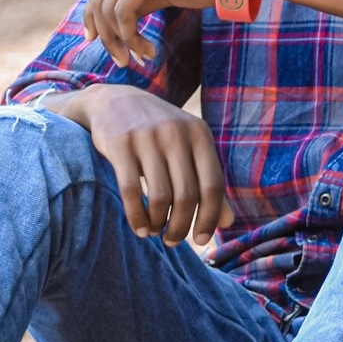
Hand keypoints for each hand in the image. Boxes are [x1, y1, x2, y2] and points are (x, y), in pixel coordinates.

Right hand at [78, 83, 233, 244]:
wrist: (115, 101)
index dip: (209, 218)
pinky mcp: (120, 144)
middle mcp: (176, 133)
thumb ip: (208, 181)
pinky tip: (139, 228)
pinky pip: (130, 191)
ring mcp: (147, 137)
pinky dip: (136, 217)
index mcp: (199, 134)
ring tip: (154, 231)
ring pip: (159, 196)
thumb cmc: (160, 132)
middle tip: (173, 240)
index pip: (213, 185)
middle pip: (186, 195)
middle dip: (180, 226)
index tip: (202, 241)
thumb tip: (227, 221)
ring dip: (158, 223)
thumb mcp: (189, 147)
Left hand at [83, 0, 222, 66]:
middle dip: (106, 34)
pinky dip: (130, 37)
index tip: (98, 40)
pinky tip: (148, 49)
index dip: (93, 16)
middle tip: (121, 60)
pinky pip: (123, 12)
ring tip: (139, 57)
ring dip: (120, 40)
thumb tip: (110, 23)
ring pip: (108, 7)